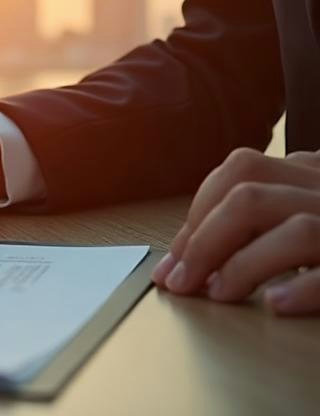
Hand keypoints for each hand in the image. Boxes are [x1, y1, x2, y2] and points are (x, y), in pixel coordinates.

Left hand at [152, 147, 319, 314]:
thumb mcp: (301, 213)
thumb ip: (258, 220)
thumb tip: (182, 257)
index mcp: (313, 174)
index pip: (240, 173)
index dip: (198, 216)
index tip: (173, 260)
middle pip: (251, 195)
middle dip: (204, 239)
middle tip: (182, 281)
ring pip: (293, 227)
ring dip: (242, 264)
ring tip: (219, 294)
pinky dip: (302, 289)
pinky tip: (276, 304)